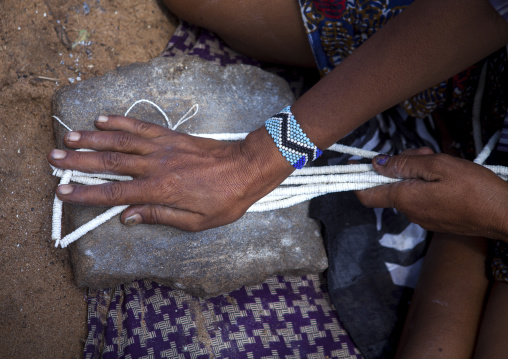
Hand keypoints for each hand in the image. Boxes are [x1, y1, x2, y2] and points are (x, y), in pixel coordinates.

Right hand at [48, 115, 292, 230]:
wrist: (247, 169)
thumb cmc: (226, 199)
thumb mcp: (196, 222)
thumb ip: (159, 217)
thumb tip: (128, 217)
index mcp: (161, 191)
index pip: (115, 193)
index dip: (87, 194)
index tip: (64, 191)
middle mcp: (157, 166)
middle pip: (111, 163)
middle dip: (80, 161)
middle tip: (54, 158)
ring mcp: (164, 147)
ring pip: (121, 141)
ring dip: (93, 138)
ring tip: (69, 137)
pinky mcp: (172, 136)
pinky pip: (142, 127)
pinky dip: (121, 122)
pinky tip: (103, 119)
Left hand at [355, 148, 507, 239]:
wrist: (505, 215)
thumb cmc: (475, 189)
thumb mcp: (439, 166)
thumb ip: (404, 165)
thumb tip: (376, 164)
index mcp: (405, 199)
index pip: (366, 194)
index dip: (357, 179)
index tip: (356, 164)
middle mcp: (409, 212)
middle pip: (390, 185)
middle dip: (400, 165)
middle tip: (423, 153)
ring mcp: (423, 218)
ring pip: (407, 189)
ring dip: (416, 172)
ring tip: (441, 163)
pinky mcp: (436, 220)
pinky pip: (421, 198)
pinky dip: (426, 184)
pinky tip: (447, 177)